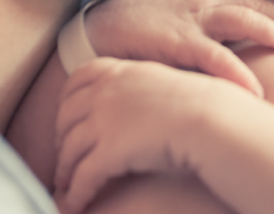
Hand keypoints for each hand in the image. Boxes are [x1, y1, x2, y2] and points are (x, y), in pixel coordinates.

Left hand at [54, 58, 240, 213]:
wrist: (212, 119)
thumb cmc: (204, 105)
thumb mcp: (165, 82)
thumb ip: (144, 86)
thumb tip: (143, 101)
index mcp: (120, 72)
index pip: (79, 79)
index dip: (66, 99)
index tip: (65, 115)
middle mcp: (106, 93)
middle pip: (67, 115)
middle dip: (61, 137)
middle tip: (63, 154)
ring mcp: (104, 121)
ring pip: (70, 149)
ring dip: (64, 170)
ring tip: (64, 185)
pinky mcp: (109, 152)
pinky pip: (83, 176)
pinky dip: (76, 193)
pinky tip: (76, 204)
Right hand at [84, 0, 273, 96]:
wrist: (91, 28)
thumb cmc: (129, 23)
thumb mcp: (167, 9)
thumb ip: (195, 16)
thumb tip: (223, 35)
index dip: (269, 5)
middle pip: (249, 2)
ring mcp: (188, 17)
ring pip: (241, 19)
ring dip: (271, 31)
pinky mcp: (176, 41)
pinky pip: (215, 56)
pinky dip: (238, 71)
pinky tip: (256, 87)